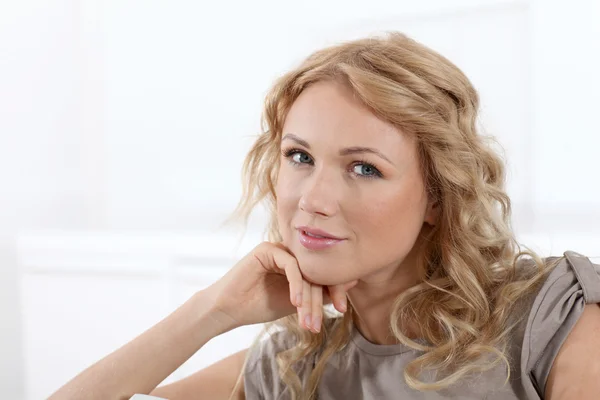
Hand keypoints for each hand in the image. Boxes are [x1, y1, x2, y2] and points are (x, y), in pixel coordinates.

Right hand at [205, 241, 356, 332]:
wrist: (229, 309)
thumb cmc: (260, 306)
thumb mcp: (297, 303)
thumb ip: (320, 292)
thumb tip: (352, 281)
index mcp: (299, 263)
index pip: (324, 272)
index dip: (336, 289)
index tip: (342, 310)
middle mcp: (291, 253)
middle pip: (317, 271)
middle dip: (320, 299)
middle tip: (319, 322)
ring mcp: (279, 248)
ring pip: (305, 270)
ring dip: (308, 298)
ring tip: (307, 320)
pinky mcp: (267, 249)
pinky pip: (290, 264)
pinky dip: (296, 284)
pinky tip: (295, 303)